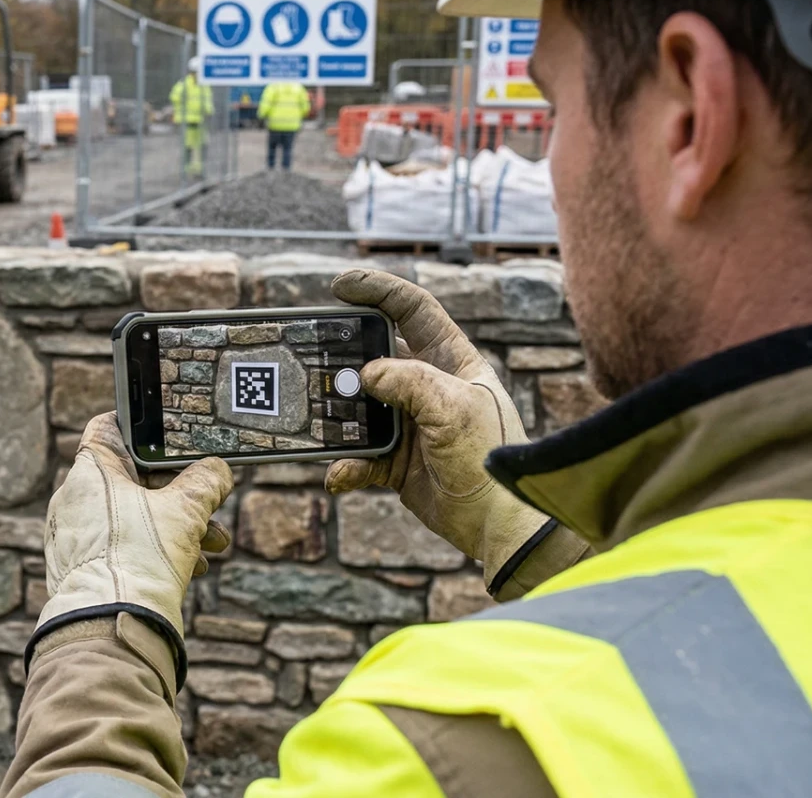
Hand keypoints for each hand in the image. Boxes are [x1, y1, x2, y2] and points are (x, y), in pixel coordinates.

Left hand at [40, 413, 233, 636]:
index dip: (142, 424)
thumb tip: (218, 471)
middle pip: (133, 479)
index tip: (171, 432)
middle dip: (179, 493)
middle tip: (210, 502)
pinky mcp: (82, 569)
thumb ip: (206, 483)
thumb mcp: (185, 512)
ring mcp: (76, 536)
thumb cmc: (140, 560)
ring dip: (176, 527)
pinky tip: (190, 569)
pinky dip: (155, 552)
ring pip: (133, 518)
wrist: (109, 629)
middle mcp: (75, 500)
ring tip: (213, 545)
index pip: (109, 428)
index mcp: (90, 472)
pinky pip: (123, 548)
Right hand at [324, 269, 545, 587]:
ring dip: (338, 414)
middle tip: (315, 355)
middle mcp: (429, 387)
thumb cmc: (488, 458)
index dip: (379, 291)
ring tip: (320, 417)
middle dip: (345, 356)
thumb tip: (365, 374)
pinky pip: (359, 455)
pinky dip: (346, 464)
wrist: (495, 524)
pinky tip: (341, 475)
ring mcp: (410, 423)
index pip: (414, 311)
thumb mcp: (454, 408)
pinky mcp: (396, 460)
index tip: (341, 286)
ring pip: (360, 406)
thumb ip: (409, 382)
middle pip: (377, 356)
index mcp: (453, 362)